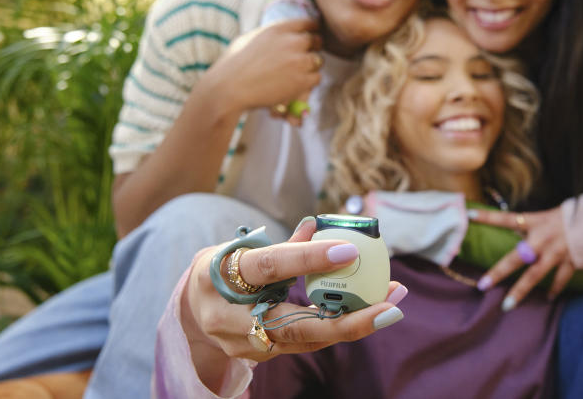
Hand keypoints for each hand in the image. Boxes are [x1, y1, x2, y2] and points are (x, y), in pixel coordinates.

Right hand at [183, 217, 406, 363]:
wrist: (189, 315)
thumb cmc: (221, 272)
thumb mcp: (238, 249)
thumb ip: (280, 244)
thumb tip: (318, 225)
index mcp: (221, 275)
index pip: (270, 265)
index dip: (309, 258)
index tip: (350, 250)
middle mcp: (229, 317)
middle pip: (294, 324)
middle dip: (348, 318)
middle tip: (391, 300)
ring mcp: (243, 343)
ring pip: (305, 340)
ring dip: (353, 324)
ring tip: (393, 303)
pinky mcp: (258, 357)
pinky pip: (305, 343)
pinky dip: (337, 328)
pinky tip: (369, 311)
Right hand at [201, 19, 323, 113]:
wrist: (229, 88)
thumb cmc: (232, 65)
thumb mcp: (250, 38)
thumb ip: (270, 34)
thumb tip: (281, 34)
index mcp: (279, 28)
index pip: (308, 23)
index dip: (311, 30)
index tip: (310, 36)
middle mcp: (292, 42)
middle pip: (317, 40)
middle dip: (313, 48)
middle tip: (305, 57)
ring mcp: (299, 61)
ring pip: (318, 60)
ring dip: (310, 66)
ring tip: (297, 74)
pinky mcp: (302, 80)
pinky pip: (316, 78)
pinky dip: (308, 82)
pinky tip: (295, 85)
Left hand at [469, 207, 574, 308]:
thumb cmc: (580, 211)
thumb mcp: (554, 213)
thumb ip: (537, 226)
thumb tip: (522, 234)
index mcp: (537, 221)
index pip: (507, 218)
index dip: (488, 217)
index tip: (469, 215)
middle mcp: (544, 238)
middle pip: (516, 258)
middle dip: (498, 272)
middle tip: (482, 285)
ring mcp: (557, 252)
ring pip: (534, 275)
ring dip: (520, 291)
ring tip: (507, 305)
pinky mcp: (572, 261)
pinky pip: (560, 279)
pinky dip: (554, 289)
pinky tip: (548, 298)